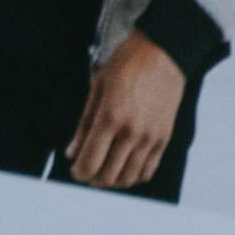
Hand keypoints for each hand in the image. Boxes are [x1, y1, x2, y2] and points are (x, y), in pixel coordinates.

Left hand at [67, 32, 184, 190]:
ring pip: (128, 178)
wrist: (163, 54)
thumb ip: (84, 124)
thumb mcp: (97, 88)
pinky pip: (147, 171)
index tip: (75, 170)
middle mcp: (131, 133)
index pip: (90, 161)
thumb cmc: (128, 64)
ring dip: (112, 181)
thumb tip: (72, 152)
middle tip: (87, 172)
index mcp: (111, 117)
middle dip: (93, 178)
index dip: (79, 172)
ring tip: (104, 172)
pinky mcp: (163, 140)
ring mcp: (149, 138)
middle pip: (107, 175)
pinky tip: (124, 168)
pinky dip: (133, 176)